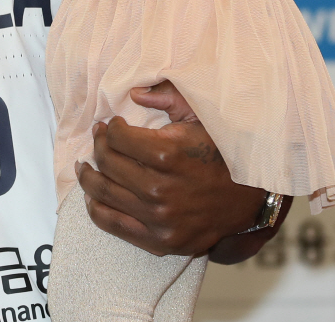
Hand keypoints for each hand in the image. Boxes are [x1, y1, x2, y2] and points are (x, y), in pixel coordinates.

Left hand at [77, 80, 265, 256]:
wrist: (249, 199)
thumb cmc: (221, 151)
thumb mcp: (200, 116)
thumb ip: (167, 97)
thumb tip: (133, 93)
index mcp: (169, 154)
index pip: (117, 137)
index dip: (110, 127)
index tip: (111, 124)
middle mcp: (160, 190)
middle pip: (108, 163)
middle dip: (98, 145)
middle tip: (98, 138)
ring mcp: (159, 219)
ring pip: (104, 193)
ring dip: (88, 176)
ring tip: (85, 165)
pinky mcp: (160, 242)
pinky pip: (113, 225)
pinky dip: (96, 208)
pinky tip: (92, 195)